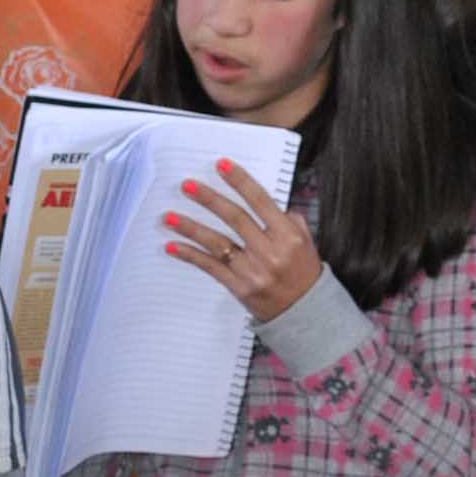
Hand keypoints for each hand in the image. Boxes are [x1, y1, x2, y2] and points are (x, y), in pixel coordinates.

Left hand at [163, 160, 323, 322]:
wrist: (305, 311)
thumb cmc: (303, 273)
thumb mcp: (306, 242)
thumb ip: (289, 219)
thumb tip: (267, 202)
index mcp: (287, 236)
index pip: (260, 201)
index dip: (240, 181)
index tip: (222, 165)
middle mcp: (270, 252)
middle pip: (234, 218)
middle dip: (209, 199)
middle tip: (187, 186)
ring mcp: (253, 271)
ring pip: (217, 243)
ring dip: (191, 228)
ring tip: (170, 216)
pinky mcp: (239, 287)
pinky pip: (211, 267)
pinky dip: (191, 256)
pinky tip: (173, 246)